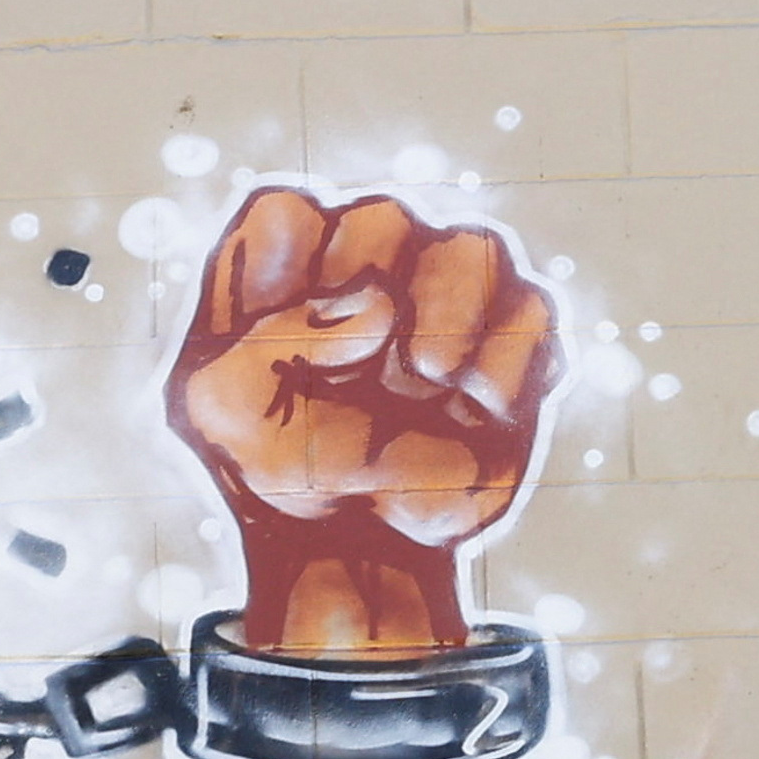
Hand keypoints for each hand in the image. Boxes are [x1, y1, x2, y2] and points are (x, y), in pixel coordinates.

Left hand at [166, 187, 557, 660]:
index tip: (276, 358)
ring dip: (450, 311)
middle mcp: (365, 260)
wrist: (355, 542)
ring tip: (428, 376)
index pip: (288, 216)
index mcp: (281, 262)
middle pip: (383, 220)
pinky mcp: (509, 339)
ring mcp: (444, 293)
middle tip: (364, 370)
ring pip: (471, 247)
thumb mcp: (227, 408)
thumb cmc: (277, 463)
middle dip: (369, 305)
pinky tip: (476, 410)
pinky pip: (531, 310)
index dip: (286, 284)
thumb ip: (277, 340)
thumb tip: (381, 303)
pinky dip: (505, 361)